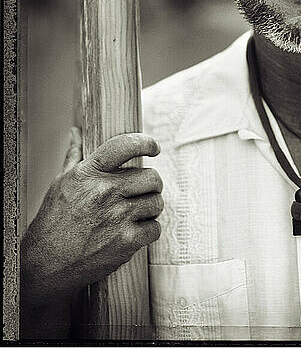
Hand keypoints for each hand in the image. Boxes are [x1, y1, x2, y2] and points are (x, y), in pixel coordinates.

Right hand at [21, 129, 162, 309]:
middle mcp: (105, 192)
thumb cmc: (53, 222)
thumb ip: (74, 156)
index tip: (154, 148)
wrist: (44, 266)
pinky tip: (133, 232)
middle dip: (151, 185)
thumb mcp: (60, 184)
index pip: (125, 146)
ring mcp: (117, 217)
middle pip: (152, 178)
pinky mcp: (126, 242)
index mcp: (89, 173)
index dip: (145, 143)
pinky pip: (155, 228)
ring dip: (150, 208)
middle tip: (142, 191)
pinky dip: (148, 231)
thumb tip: (76, 133)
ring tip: (136, 213)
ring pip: (157, 203)